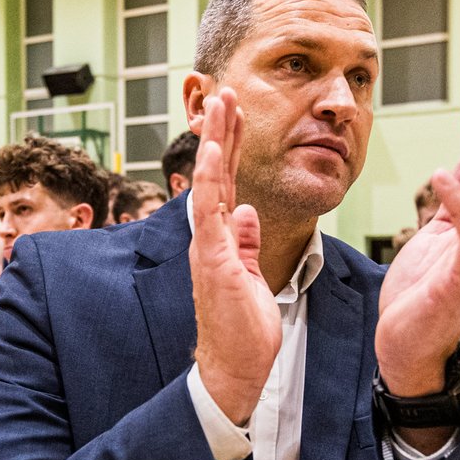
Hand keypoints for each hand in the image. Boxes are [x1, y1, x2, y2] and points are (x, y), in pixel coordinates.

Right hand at [189, 88, 278, 424]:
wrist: (234, 368)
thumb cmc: (243, 330)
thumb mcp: (252, 276)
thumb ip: (247, 243)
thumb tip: (248, 213)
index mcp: (221, 239)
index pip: (227, 183)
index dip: (232, 147)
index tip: (236, 113)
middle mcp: (209, 237)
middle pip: (216, 174)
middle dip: (222, 132)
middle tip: (226, 91)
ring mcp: (207, 247)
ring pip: (209, 184)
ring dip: (215, 143)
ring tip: (220, 105)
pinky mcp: (211, 260)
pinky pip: (208, 214)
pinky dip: (210, 182)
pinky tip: (214, 154)